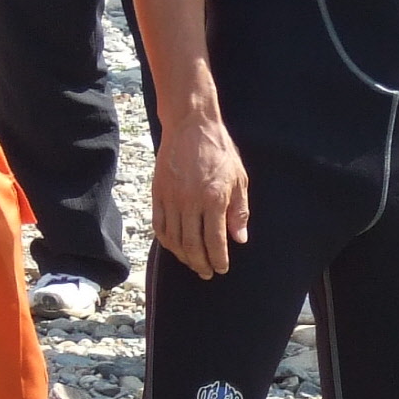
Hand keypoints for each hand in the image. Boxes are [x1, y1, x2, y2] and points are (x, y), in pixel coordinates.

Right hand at [151, 111, 247, 278]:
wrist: (191, 125)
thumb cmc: (219, 151)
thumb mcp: (239, 179)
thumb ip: (239, 211)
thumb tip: (239, 239)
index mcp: (214, 198)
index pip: (215, 241)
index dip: (218, 259)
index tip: (222, 268)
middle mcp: (191, 201)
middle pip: (192, 245)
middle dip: (201, 264)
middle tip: (207, 272)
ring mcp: (171, 198)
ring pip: (174, 239)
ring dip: (184, 256)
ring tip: (193, 263)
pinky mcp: (158, 193)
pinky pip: (160, 225)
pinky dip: (167, 241)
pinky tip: (175, 247)